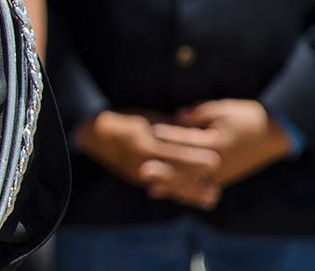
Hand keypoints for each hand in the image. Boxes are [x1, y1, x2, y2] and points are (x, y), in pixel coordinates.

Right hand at [75, 110, 220, 209]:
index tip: (214, 159)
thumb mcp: (146, 118)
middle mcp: (139, 161)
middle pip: (173, 173)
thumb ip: (169, 127)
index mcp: (140, 142)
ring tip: (213, 194)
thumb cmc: (124, 120)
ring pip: (169, 186)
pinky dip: (179, 192)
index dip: (194, 158)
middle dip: (197, 177)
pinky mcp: (138, 179)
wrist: (94, 135)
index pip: (172, 152)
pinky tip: (196, 196)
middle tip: (220, 182)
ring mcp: (137, 174)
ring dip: (192, 191)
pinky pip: (162, 188)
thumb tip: (193, 130)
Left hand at [154, 99, 292, 188]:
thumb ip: (198, 114)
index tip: (152, 130)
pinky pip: (201, 188)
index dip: (170, 134)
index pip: (189, 139)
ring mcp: (221, 173)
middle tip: (142, 170)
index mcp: (218, 143)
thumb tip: (178, 118)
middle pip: (186, 168)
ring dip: (171, 186)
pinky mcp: (223, 178)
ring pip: (192, 183)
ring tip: (150, 189)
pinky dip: (185, 192)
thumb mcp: (223, 109)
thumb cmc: (246, 117)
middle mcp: (218, 162)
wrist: (273, 135)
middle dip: (164, 170)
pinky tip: (171, 194)